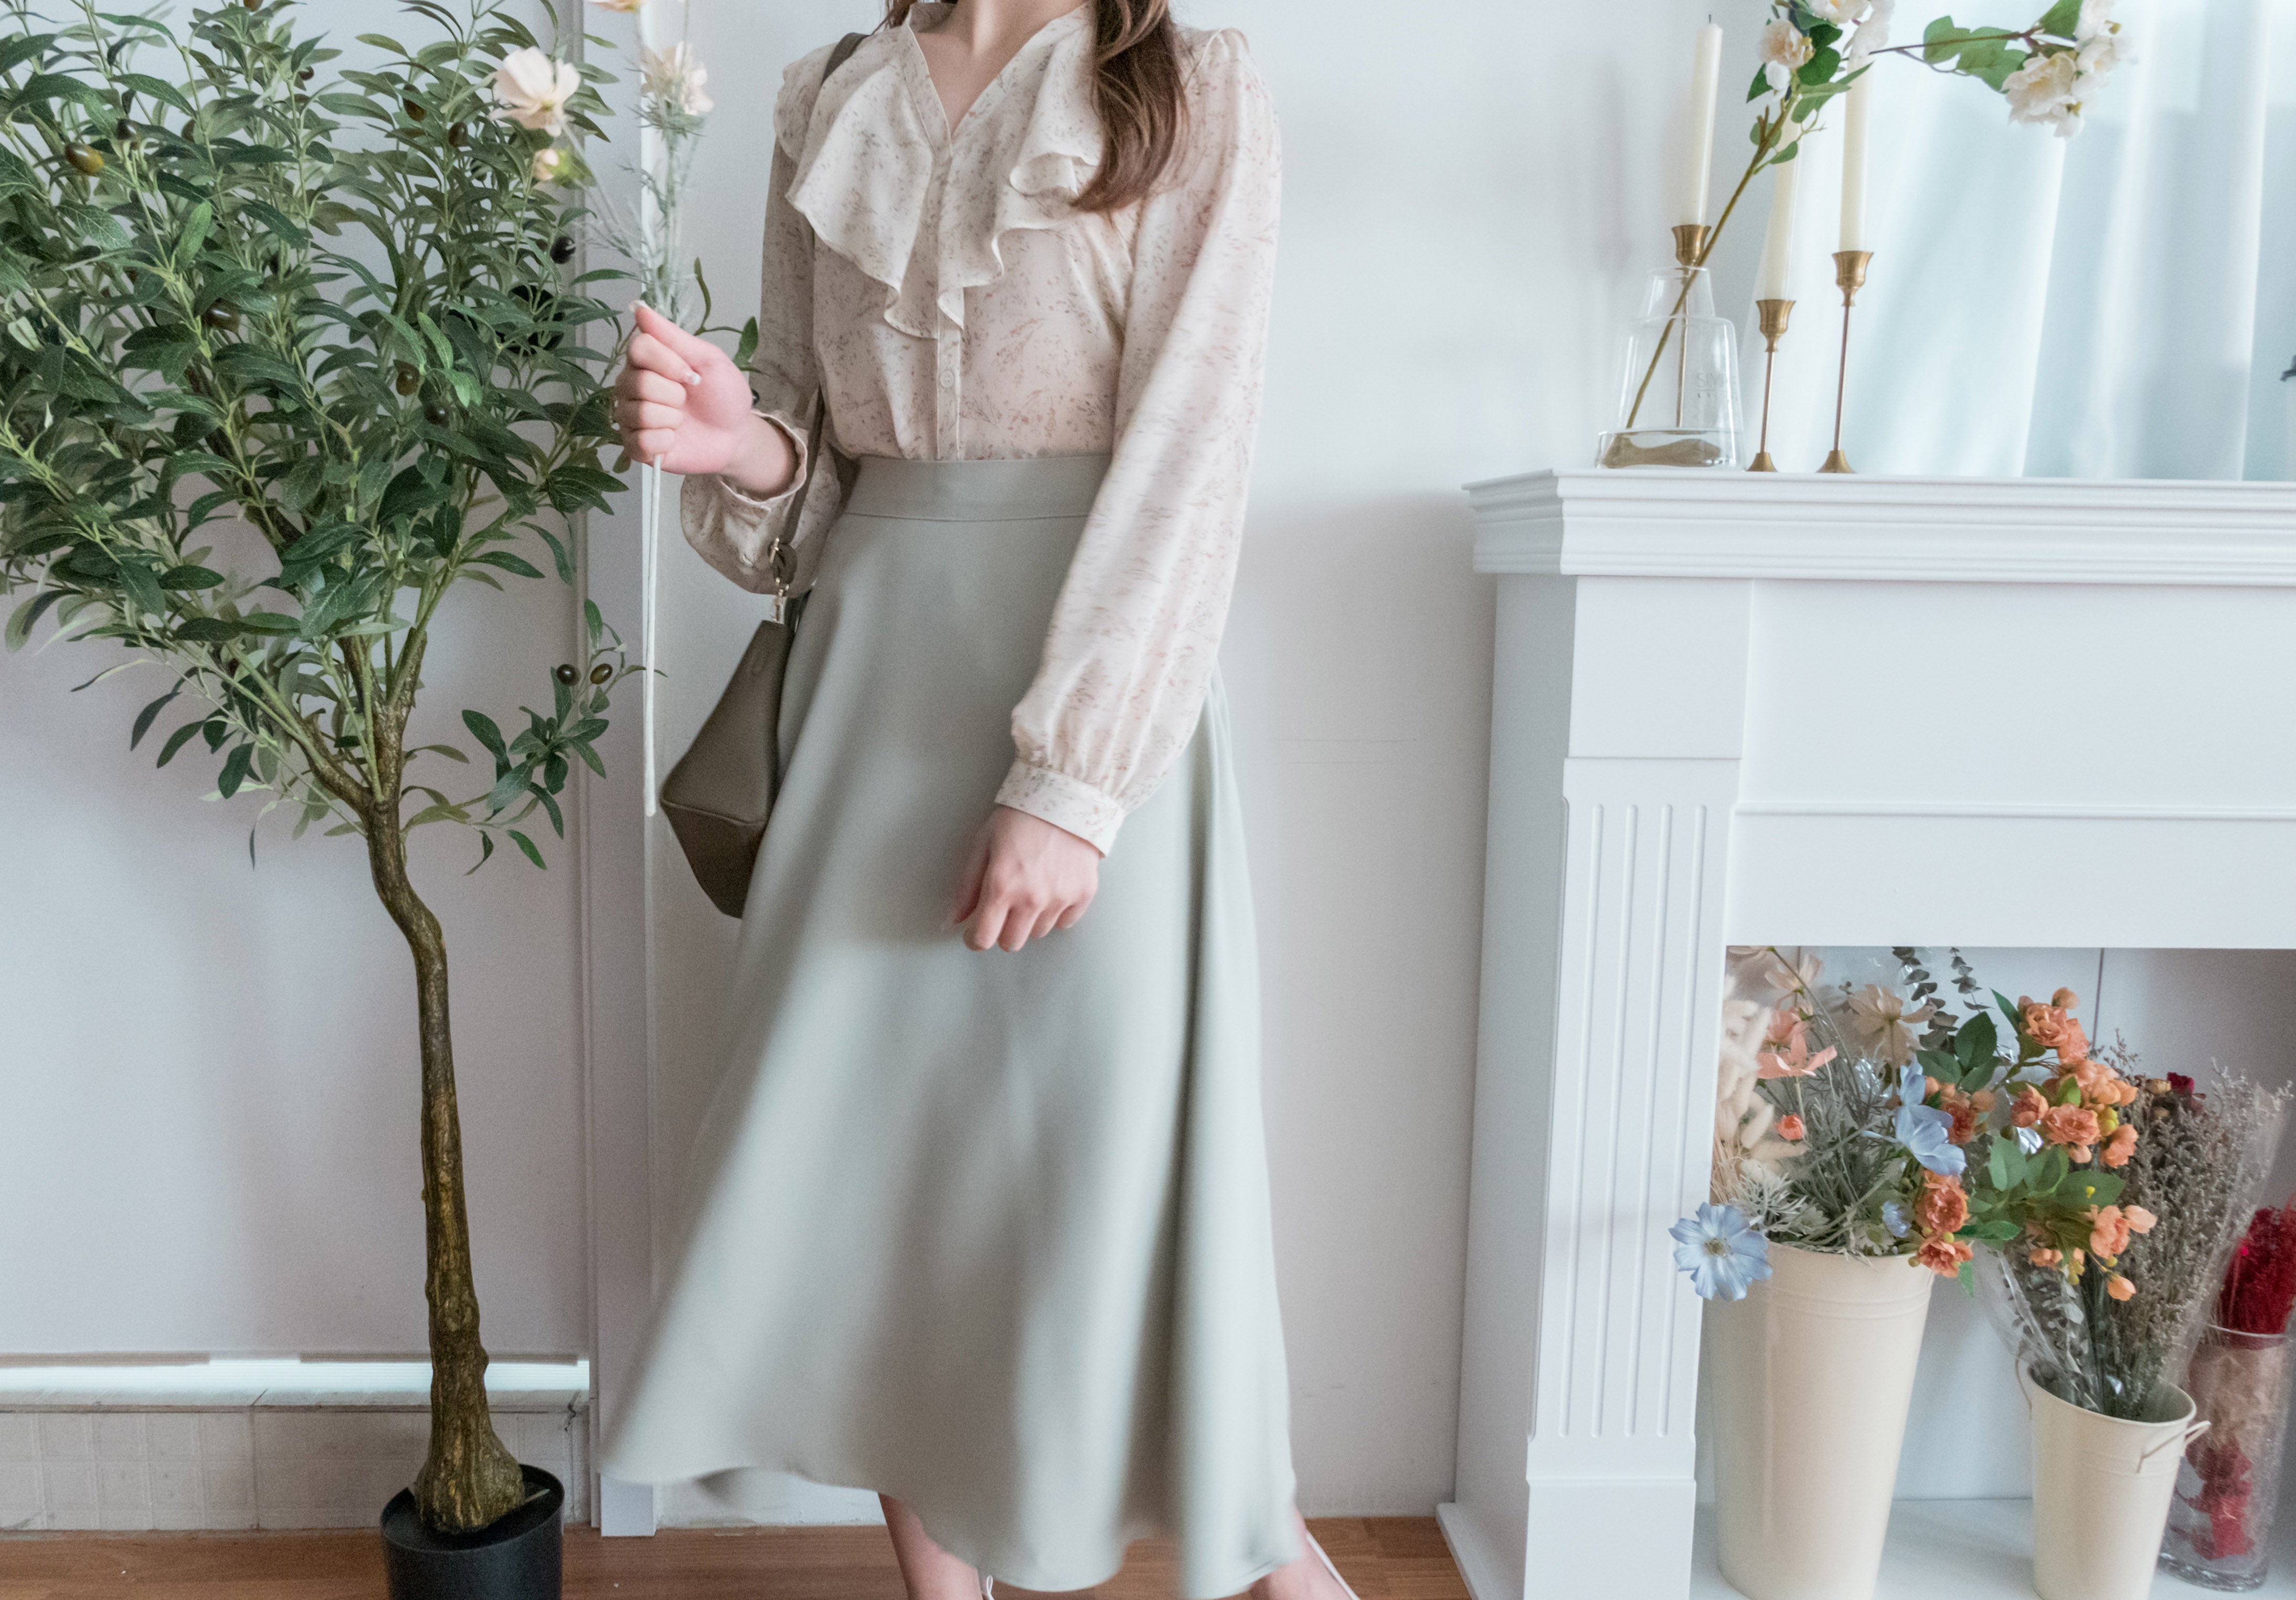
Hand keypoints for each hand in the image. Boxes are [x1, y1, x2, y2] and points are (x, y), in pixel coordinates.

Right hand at [613, 303, 792, 491]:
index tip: (691, 373)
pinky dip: (665, 441)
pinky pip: (639, 442)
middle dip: (674, 394)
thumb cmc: (723, 395)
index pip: (637, 348)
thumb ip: (673, 337)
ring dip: (671, 418)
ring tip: (682, 420)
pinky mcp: (636, 447)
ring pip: (638, 413)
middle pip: (637, 382)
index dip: (667, 362)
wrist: (736, 435)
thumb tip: (640, 309)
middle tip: (687, 399)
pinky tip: (674, 439)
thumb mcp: (707, 359)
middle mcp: (630, 386)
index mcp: (646, 361)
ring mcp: (630, 417)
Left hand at [949, 806, 1100, 952]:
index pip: (984, 939)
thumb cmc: (1019, 818)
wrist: (1065, 797)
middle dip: (1002, 930)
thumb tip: (952, 921)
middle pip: (1011, 943)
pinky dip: (1056, 912)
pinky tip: (1052, 887)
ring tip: (1031, 889)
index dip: (975, 939)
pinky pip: (1065, 922)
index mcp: (1001, 887)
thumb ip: (966, 887)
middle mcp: (1031, 899)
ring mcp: (1060, 898)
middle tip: (1004, 907)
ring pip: (1038, 933)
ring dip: (1029, 920)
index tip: (976, 932)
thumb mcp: (982, 845)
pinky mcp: (1083, 894)